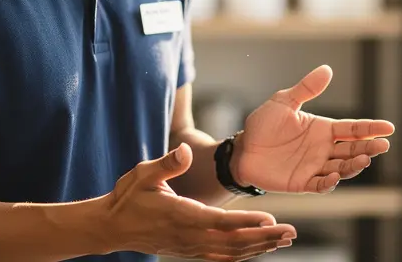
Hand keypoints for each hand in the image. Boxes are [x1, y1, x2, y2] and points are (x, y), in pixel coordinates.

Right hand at [103, 144, 296, 260]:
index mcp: (180, 216)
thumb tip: (184, 150)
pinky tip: (259, 249)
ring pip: (230, 253)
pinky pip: (221, 257)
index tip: (271, 219)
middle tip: (290, 233)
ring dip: (258, 247)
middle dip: (263, 238)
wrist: (111, 227)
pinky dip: (242, 255)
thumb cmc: (128, 197)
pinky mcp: (190, 252)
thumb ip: (166, 164)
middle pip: (232, 242)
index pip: (219, 222)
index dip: (246, 222)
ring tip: (284, 240)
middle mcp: (188, 236)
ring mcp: (190, 248)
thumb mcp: (142, 174)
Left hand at [232, 65, 394, 193]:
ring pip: (342, 167)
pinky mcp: (302, 183)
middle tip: (383, 146)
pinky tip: (336, 176)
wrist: (243, 149)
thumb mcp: (284, 102)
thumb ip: (306, 89)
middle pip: (352, 149)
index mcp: (323, 129)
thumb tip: (327, 69)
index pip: (353, 129)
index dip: (371, 128)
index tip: (389, 128)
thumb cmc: (263, 124)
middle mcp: (323, 149)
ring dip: (354, 165)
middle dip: (369, 148)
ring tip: (363, 160)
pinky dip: (329, 182)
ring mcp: (315, 167)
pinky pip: (320, 185)